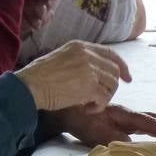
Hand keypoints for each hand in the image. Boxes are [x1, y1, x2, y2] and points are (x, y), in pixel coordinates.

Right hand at [15, 40, 130, 111]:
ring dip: (104, 98)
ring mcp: (89, 69)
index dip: (122, 66)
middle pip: (114, 71)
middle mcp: (87, 54)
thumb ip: (79, 62)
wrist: (28, 86)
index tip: (128, 78)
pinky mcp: (88, 85)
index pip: (110, 54)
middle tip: (101, 99)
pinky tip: (88, 110)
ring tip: (90, 104)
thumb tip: (94, 74)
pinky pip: (104, 98)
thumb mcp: (61, 58)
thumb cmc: (38, 77)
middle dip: (112, 87)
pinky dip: (99, 106)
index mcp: (80, 46)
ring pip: (112, 84)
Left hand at [50, 104, 155, 146]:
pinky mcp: (122, 121)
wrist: (68, 110)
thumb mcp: (95, 133)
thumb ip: (115, 138)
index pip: (148, 122)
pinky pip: (143, 124)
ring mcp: (126, 117)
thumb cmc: (81, 121)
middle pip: (154, 118)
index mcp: (124, 115)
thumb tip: (134, 145)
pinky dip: (155, 128)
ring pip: (150, 120)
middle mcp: (128, 114)